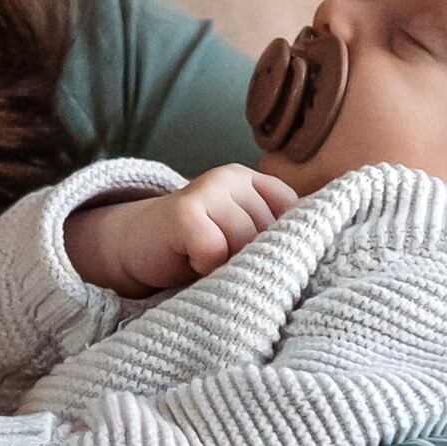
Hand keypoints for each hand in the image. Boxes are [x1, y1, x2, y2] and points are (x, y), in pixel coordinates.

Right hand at [71, 163, 295, 295]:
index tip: (266, 260)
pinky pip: (216, 252)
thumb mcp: (238, 237)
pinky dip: (205, 268)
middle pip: (270, 233)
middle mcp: (233, 177)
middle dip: (253, 259)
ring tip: (205, 262)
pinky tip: (190, 261)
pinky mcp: (185, 212)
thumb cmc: (194, 249)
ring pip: (246, 244)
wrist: (131, 246)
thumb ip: (271, 238)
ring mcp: (208, 189)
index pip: (294, 213)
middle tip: (224, 263)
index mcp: (253, 181)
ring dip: (228, 266)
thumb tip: (315, 258)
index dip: (284, 244)